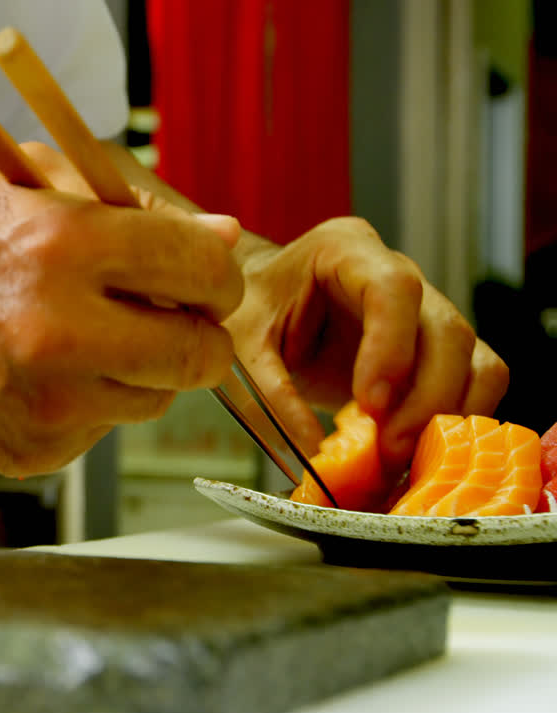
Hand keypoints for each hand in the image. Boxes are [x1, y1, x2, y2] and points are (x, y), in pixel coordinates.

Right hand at [0, 143, 243, 475]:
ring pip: (154, 400)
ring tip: (81, 339)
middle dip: (198, 334)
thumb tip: (218, 239)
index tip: (205, 279)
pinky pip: (101, 432)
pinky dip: (86, 403)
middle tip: (169, 319)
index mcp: (63, 248)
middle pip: (200, 357)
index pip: (201, 272)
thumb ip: (126, 204)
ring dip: (138, 369)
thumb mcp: (21, 186)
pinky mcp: (30, 453)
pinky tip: (37, 372)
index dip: (215, 275)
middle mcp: (61, 334)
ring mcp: (46, 405)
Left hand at [224, 217, 509, 466]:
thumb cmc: (251, 312)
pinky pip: (476, 381)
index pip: (394, 288)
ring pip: (474, 359)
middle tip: (388, 449)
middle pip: (446, 330)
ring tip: (400, 456)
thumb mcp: (242, 347)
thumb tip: (311, 451)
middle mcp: (396, 271)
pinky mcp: (436, 348)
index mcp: (344, 249)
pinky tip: (417, 450)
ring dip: (447, 416)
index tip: (370, 403)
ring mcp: (424, 309)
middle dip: (426, 398)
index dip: (392, 347)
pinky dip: (457, 420)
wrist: (261, 308)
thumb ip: (272, 394)